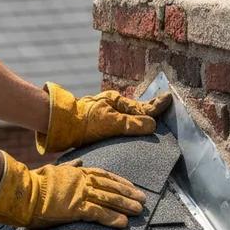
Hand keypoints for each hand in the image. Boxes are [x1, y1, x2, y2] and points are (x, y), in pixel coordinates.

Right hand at [0, 151, 145, 228]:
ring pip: (109, 199)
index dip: (120, 181)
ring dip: (126, 205)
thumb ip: (69, 167)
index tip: (132, 186)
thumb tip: (78, 163)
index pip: (105, 175)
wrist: (22, 190)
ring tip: (139, 211)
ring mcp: (80, 194)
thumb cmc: (34, 182)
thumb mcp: (54, 169)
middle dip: (129, 193)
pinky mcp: (75, 208)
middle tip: (143, 199)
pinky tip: (123, 223)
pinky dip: (112, 218)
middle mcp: (83, 181)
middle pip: (112, 186)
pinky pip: (98, 213)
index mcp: (79, 172)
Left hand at [36, 83, 172, 153]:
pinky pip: (119, 124)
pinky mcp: (99, 125)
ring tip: (151, 120)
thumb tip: (153, 125)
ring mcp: (105, 115)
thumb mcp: (111, 123)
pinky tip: (129, 132)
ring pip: (128, 117)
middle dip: (150, 109)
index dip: (157, 105)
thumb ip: (132, 124)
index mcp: (117, 102)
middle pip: (136, 110)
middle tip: (163, 104)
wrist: (60, 125)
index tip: (170, 98)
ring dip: (139, 118)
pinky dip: (128, 126)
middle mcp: (112, 107)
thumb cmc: (84, 121)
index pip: (143, 107)